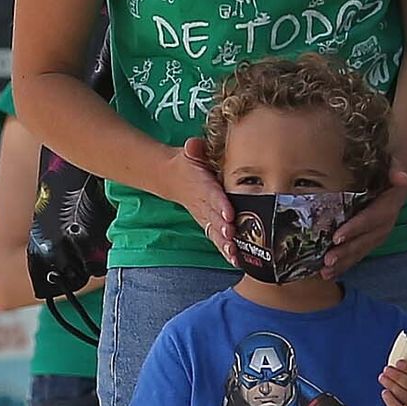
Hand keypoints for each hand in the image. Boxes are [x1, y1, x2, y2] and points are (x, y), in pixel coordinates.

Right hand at [168, 136, 236, 265]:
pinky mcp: (207, 224)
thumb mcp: (189, 152)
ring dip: (224, 244)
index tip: (229, 214)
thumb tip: (193, 145)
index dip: (220, 205)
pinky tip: (235, 260)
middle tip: (233, 237)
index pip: (212, 195)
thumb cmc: (187, 163)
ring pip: (215, 232)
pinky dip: (224, 250)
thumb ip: (194, 149)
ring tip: (235, 255)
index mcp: (202, 185)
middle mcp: (203, 204)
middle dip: (223, 229)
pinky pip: (215, 238)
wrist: (171, 178)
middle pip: (214, 218)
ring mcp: (204, 216)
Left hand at [325, 171, 406, 276]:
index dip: (355, 229)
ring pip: (360, 251)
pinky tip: (329, 273)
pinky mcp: (370, 239)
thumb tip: (401, 177)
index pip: (371, 219)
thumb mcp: (396, 163)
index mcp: (389, 206)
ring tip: (325, 273)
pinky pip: (358, 253)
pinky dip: (344, 264)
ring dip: (343, 263)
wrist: (399, 175)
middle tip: (327, 261)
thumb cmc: (392, 167)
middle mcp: (385, 224)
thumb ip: (398, 169)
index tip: (337, 237)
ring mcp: (378, 234)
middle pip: (365, 241)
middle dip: (346, 252)